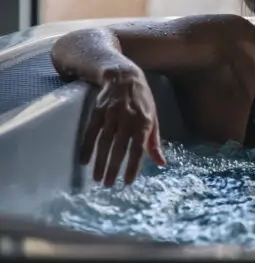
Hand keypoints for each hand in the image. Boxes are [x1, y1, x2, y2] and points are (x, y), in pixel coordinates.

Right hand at [79, 67, 166, 186]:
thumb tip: (161, 163)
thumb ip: (154, 142)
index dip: (133, 166)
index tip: (127, 182)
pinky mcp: (97, 112)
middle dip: (114, 168)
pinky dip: (86, 147)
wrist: (123, 76)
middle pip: (119, 148)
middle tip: (108, 185)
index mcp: (144, 122)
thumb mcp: (153, 118)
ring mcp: (111, 115)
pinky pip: (90, 132)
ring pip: (104, 142)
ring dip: (100, 162)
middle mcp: (127, 120)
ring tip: (97, 178)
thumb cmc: (142, 101)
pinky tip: (83, 161)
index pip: (138, 148)